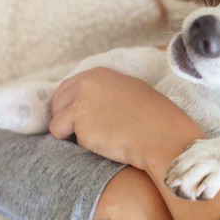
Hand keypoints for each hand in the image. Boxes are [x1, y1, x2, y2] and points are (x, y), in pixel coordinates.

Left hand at [49, 67, 203, 170]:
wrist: (162, 135)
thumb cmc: (154, 117)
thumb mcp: (129, 90)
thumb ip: (105, 90)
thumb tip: (86, 101)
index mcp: (99, 74)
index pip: (67, 87)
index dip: (70, 105)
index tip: (78, 118)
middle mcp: (86, 84)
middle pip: (57, 103)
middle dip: (66, 119)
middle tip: (85, 133)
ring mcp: (81, 103)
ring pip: (57, 123)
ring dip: (70, 134)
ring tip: (96, 139)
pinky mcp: (80, 125)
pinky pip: (66, 139)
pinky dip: (78, 145)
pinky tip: (100, 144)